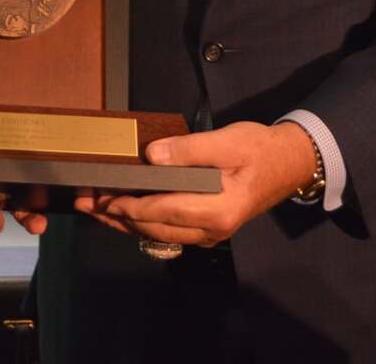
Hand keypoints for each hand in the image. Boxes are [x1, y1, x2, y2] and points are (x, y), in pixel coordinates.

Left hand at [83, 122, 313, 247]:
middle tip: (85, 203)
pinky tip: (125, 213)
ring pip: (159, 233)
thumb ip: (189, 150)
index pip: (163, 211)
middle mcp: (213, 230)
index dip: (129, 206)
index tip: (102, 198)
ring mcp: (211, 232)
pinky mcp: (208, 227)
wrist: (289, 163)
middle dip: (117, 216)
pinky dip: (144, 222)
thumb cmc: (260, 150)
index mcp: (217, 211)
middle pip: (155, 228)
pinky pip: (169, 229)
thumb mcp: (227, 142)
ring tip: (96, 209)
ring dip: (126, 222)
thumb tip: (152, 155)